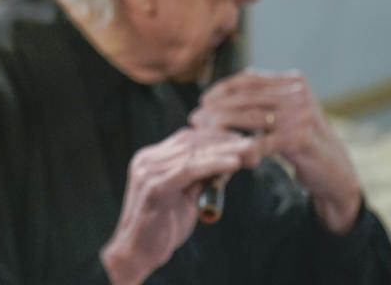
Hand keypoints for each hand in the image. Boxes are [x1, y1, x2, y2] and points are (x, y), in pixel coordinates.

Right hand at [100, 128, 260, 284]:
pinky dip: (213, 164)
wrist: (137, 252)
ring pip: (193, 153)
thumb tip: (228, 162)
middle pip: (192, 141)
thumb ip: (201, 179)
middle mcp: (147, 160)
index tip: (244, 144)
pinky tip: (234, 163)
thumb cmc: (162, 227)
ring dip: (225, 151)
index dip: (217, 138)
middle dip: (225, 142)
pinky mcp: (155, 187)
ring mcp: (148, 171)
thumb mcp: (186, 197)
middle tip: (254, 147)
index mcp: (151, 159)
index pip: (188, 139)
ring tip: (250, 152)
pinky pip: (189, 170)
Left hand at [189, 69, 361, 233]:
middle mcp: (298, 94)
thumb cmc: (301, 138)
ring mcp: (301, 116)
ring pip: (248, 117)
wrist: (334, 170)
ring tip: (202, 132)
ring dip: (220, 125)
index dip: (221, 88)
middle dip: (215, 108)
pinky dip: (239, 147)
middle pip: (245, 97)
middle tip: (195, 118)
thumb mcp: (285, 111)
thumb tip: (219, 92)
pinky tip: (224, 152)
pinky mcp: (300, 140)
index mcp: (293, 81)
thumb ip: (261, 97)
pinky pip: (260, 142)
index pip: (248, 78)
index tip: (202, 101)